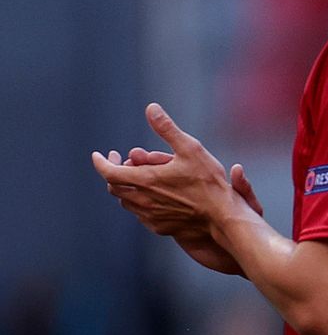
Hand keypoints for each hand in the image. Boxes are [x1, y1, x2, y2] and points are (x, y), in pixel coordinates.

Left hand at [92, 104, 247, 271]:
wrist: (222, 217)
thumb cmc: (208, 183)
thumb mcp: (191, 149)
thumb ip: (167, 128)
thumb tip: (151, 108)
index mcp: (145, 180)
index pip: (108, 172)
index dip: (100, 162)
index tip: (99, 155)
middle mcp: (142, 200)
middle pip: (114, 187)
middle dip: (115, 172)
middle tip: (125, 162)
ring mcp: (149, 216)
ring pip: (126, 202)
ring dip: (127, 188)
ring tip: (140, 178)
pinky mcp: (159, 227)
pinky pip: (140, 215)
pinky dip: (139, 203)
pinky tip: (153, 197)